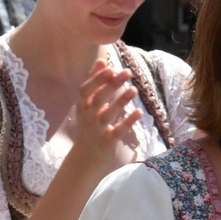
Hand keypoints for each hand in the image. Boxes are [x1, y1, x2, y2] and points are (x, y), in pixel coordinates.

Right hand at [68, 61, 142, 176]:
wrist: (86, 159)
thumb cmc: (89, 127)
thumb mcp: (87, 106)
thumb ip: (94, 83)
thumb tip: (101, 60)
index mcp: (82, 107)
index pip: (85, 90)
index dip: (96, 79)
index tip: (110, 68)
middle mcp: (87, 118)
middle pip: (98, 99)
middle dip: (112, 85)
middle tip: (127, 72)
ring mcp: (97, 130)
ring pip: (107, 114)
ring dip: (120, 101)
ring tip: (134, 89)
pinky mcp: (107, 142)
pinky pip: (118, 131)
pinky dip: (128, 122)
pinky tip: (138, 112)